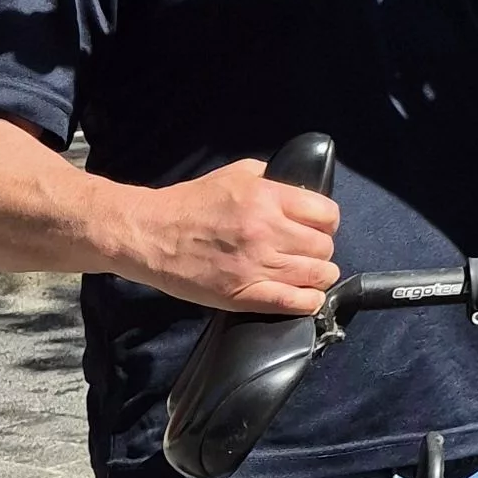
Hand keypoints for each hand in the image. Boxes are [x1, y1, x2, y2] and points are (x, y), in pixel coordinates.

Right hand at [120, 159, 342, 315]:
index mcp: (267, 198)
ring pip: (316, 275)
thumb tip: (302, 192)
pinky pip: (293, 303)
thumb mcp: (236, 174)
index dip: (327, 222)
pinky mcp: (242, 294)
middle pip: (324, 247)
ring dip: (319, 276)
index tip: (319, 228)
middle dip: (321, 250)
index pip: (326, 214)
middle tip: (308, 252)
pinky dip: (308, 302)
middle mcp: (266, 231)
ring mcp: (256, 265)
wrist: (150, 234)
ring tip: (310, 274)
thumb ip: (273, 179)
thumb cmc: (191, 202)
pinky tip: (308, 298)